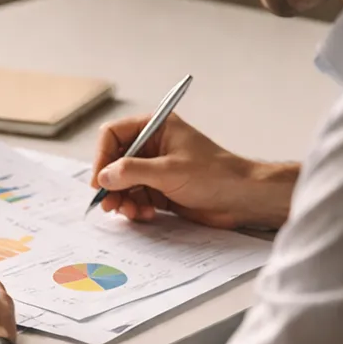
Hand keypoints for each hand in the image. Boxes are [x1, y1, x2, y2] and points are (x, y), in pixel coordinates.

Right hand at [92, 113, 298, 228]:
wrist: (242, 198)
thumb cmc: (214, 175)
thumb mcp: (169, 171)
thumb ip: (132, 171)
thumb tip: (103, 175)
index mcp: (155, 128)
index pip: (114, 135)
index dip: (102, 157)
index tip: (100, 180)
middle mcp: (153, 146)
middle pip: (115, 162)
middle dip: (111, 184)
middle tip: (109, 204)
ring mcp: (156, 169)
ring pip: (124, 183)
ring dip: (123, 199)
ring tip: (131, 212)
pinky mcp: (161, 190)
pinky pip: (137, 197)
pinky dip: (136, 208)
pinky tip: (146, 215)